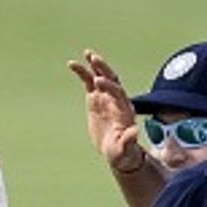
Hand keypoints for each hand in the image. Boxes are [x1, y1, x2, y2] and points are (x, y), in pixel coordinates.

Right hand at [67, 50, 143, 173]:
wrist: (117, 152)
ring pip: (100, 77)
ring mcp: (105, 97)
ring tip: (86, 54)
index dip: (109, 86)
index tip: (98, 82)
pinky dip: (82, 73)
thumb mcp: (125, 148)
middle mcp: (116, 100)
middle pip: (112, 79)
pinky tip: (72, 64)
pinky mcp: (94, 99)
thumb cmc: (123, 152)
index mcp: (125, 109)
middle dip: (104, 69)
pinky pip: (88, 82)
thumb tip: (134, 131)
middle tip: (94, 59)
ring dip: (95, 66)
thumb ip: (129, 139)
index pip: (118, 92)